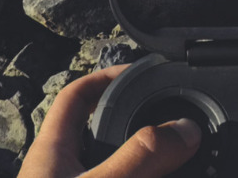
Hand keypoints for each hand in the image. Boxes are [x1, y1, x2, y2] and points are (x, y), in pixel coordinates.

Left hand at [19, 64, 200, 177]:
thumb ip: (139, 157)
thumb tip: (185, 129)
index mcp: (52, 154)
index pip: (74, 96)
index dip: (105, 76)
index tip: (140, 71)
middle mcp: (61, 174)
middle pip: (98, 130)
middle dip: (134, 119)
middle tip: (170, 115)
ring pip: (115, 165)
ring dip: (145, 158)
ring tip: (176, 155)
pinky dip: (146, 177)